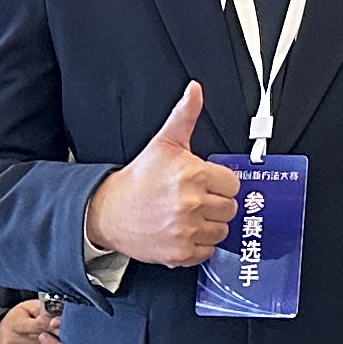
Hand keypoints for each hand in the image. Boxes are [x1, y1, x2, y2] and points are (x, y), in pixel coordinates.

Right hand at [0, 297, 57, 343]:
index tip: (60, 325)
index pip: (38, 325)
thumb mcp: (24, 310)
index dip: (53, 326)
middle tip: (64, 337)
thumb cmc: (13, 324)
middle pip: (43, 343)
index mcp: (14, 324)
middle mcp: (10, 342)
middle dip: (56, 340)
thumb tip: (57, 316)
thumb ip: (42, 309)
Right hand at [83, 83, 241, 266]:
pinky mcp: (179, 253)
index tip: (206, 184)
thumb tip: (195, 90)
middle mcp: (191, 203)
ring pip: (221, 231)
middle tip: (196, 200)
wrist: (108, 210)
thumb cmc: (139, 179)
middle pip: (230, 208)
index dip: (221, 183)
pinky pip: (207, 251)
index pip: (233, 184)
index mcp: (193, 174)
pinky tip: (184, 232)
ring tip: (190, 216)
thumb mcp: (164, 143)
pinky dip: (199, 245)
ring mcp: (185, 230)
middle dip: (216, 204)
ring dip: (210, 226)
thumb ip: (185, 116)